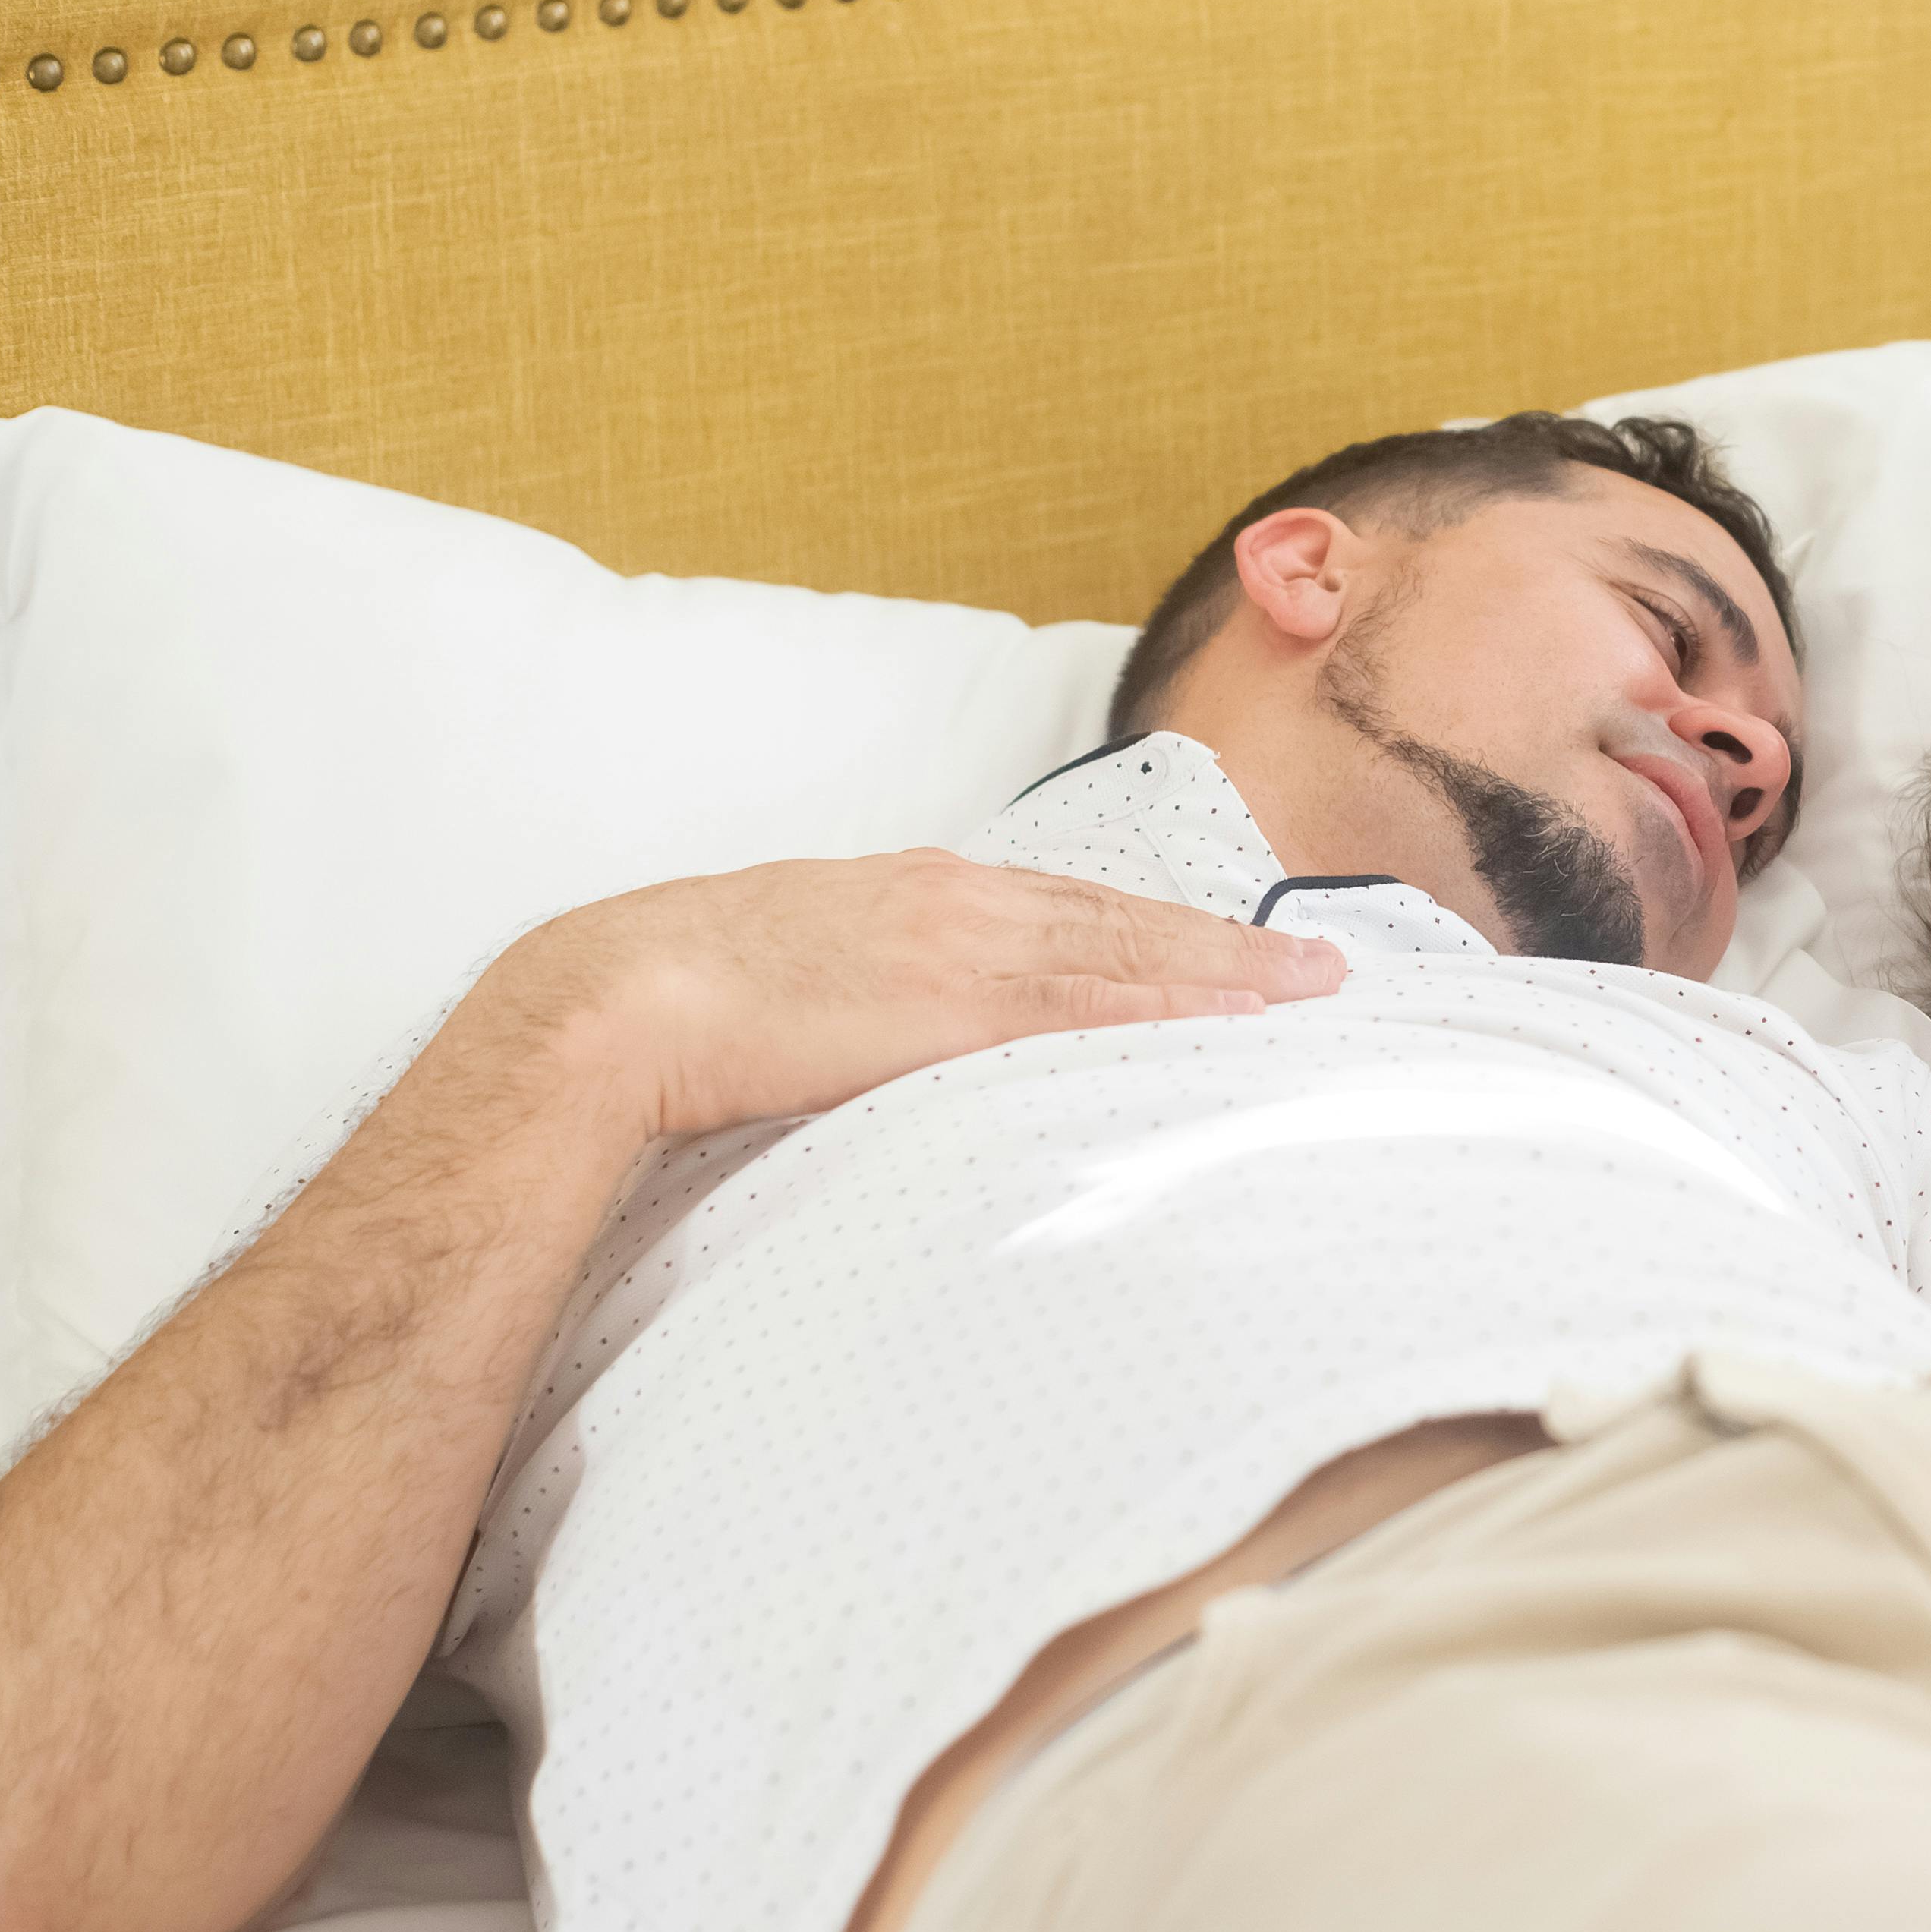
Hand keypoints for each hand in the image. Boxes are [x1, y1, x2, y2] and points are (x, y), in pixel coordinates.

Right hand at [483, 851, 1348, 1141]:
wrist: (606, 999)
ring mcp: (955, 942)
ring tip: (1308, 991)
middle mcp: (955, 900)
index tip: (1237, 948)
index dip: (1162, 930)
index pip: (1073, 908)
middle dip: (1227, 944)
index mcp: (921, 893)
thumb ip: (875, 994)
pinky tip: (1228, 1016)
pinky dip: (1165, 1001)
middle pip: (1123, 919)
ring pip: (1124, 950)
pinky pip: (1083, 1000)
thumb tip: (910, 1038)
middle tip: (1324, 967)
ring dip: (1223, 969)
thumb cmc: (687, 1003)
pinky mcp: (943, 997)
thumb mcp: (805, 978)